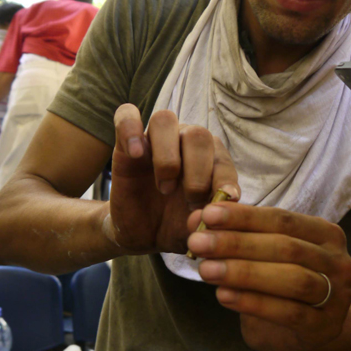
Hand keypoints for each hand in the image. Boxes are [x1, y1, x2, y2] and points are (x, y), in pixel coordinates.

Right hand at [104, 104, 238, 254]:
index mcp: (209, 159)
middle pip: (197, 134)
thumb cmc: (177, 225)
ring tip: (165, 189)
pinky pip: (126, 116)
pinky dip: (130, 129)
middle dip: (198, 172)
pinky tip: (135, 154)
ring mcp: (155, 140)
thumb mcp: (199, 229)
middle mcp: (185, 142)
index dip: (225, 178)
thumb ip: (210, 220)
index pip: (222, 157)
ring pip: (164, 120)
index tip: (225, 200)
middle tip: (192, 202)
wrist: (143, 234)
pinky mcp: (125, 144)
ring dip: (168, 157)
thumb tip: (208, 213)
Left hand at [186, 201, 350, 350]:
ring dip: (244, 273)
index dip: (243, 217)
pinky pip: (288, 312)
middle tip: (198, 243)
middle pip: (286, 247)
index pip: (282, 219)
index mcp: (325, 234)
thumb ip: (235, 234)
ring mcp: (337, 296)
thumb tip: (198, 218)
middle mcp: (338, 261)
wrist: (304, 333)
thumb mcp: (261, 255)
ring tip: (206, 270)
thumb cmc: (279, 285)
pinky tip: (223, 296)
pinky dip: (253, 302)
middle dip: (237, 243)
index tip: (207, 215)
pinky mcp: (324, 327)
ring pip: (292, 279)